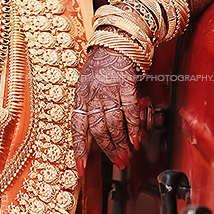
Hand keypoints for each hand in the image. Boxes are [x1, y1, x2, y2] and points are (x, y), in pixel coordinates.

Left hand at [72, 46, 142, 167]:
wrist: (113, 44)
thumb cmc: (99, 68)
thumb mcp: (85, 88)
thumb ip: (88, 111)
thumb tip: (92, 137)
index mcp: (80, 98)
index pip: (77, 129)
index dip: (79, 150)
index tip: (81, 169)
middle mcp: (92, 95)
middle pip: (99, 130)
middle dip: (109, 150)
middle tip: (118, 162)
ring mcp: (109, 90)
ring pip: (114, 123)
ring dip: (122, 142)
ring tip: (127, 155)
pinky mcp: (126, 85)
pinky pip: (130, 111)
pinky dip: (134, 127)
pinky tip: (137, 138)